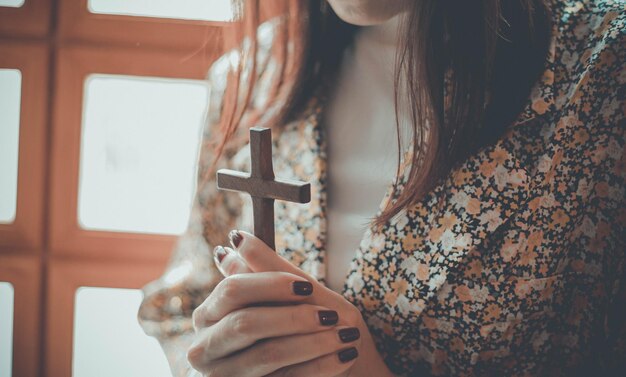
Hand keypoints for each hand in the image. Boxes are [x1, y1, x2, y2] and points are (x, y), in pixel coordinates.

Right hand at [187, 230, 393, 376]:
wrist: (328, 371)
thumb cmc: (302, 325)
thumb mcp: (292, 295)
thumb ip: (266, 270)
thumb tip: (238, 238)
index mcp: (210, 314)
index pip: (232, 291)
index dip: (269, 285)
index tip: (306, 286)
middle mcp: (206, 347)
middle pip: (244, 324)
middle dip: (293, 318)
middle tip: (332, 315)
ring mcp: (224, 376)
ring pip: (267, 354)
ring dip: (314, 343)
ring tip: (348, 335)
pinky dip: (320, 366)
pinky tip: (344, 356)